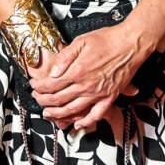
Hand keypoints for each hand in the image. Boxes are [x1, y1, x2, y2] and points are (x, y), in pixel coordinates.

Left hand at [29, 24, 148, 131]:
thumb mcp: (81, 41)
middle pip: (59, 99)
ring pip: (73, 110)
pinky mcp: (110, 97)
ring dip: (58, 114)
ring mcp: (98, 93)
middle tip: (36, 98)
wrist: (131, 44)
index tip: (33, 85)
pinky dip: (86, 122)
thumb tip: (52, 72)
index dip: (39, 86)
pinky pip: (96, 114)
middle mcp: (86, 86)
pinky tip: (78, 124)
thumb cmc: (108, 39)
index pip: (51, 85)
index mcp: (77, 71)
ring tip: (48, 114)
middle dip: (44, 101)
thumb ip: (65, 58)